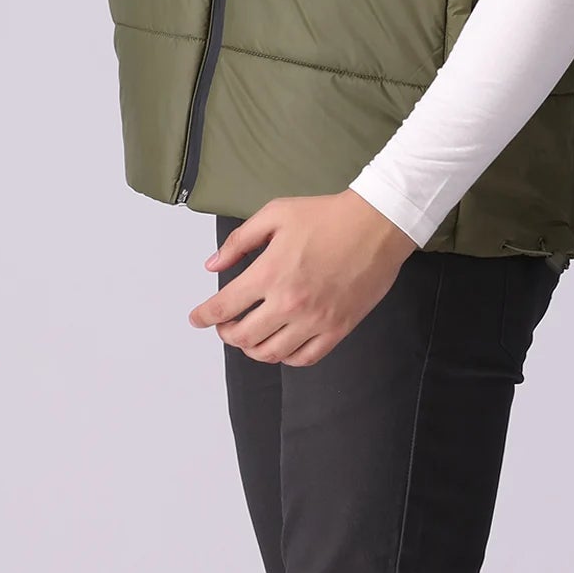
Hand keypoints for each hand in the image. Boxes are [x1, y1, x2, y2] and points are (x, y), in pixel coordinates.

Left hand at [189, 192, 416, 365]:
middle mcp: (289, 302)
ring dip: (252, 349)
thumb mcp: (275, 215)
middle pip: (242, 336)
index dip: (203, 317)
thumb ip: (239, 242)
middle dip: (226, 333)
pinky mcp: (338, 328)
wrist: (377, 225)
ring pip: (270, 353)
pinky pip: (304, 358)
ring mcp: (315, 320)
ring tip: (250, 337)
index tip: (196, 319)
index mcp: (270, 273)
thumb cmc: (328, 216)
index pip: (224, 307)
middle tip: (225, 326)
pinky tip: (280, 345)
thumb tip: (213, 265)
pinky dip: (285, 357)